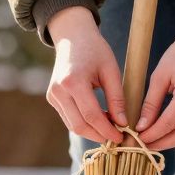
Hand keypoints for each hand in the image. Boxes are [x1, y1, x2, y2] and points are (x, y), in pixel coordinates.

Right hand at [46, 6, 125, 143]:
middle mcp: (59, 90)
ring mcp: (53, 95)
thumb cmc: (95, 50)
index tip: (121, 136)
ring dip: (92, 131)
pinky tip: (99, 119)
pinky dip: (84, 123)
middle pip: (79, 126)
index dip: (107, 130)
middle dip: (99, 135)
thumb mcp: (111, 71)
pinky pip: (69, 118)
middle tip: (116, 138)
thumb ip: (117, 98)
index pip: (91, 116)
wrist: (73, 36)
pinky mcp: (52, 98)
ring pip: (73, 125)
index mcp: (73, 81)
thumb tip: (122, 124)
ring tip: (110, 128)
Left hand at [137, 13, 174, 150]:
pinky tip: (166, 133)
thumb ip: (150, 103)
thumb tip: (141, 127)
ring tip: (152, 142)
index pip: (167, 124)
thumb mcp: (160, 75)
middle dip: (160, 144)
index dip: (151, 135)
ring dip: (170, 143)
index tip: (137, 138)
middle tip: (142, 146)